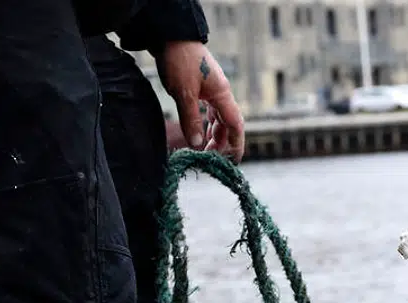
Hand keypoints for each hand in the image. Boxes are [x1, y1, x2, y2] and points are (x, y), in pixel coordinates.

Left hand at [156, 41, 244, 161]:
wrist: (170, 35)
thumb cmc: (179, 61)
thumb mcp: (184, 93)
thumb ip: (191, 120)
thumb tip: (198, 145)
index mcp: (222, 94)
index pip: (236, 125)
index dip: (236, 144)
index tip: (233, 162)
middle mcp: (221, 93)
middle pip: (228, 124)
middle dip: (222, 143)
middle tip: (210, 159)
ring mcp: (212, 89)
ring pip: (218, 117)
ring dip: (214, 134)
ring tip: (204, 149)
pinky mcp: (202, 86)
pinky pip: (209, 110)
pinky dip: (206, 123)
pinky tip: (199, 130)